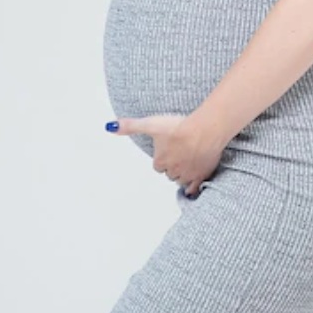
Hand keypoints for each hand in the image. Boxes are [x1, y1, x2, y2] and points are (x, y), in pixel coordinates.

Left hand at [106, 112, 225, 195]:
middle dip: (171, 165)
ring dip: (181, 174)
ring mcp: (187, 174)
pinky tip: (192, 188)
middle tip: (178, 153)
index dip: (162, 158)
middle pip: (169, 172)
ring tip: (186, 163)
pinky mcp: (201, 175)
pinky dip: (192, 188)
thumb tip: (110, 127)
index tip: (167, 150)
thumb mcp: (151, 124)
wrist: (203, 131)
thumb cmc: (178, 127)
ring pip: (180, 179)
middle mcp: (172, 170)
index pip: (157, 165)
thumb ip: (130, 126)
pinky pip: (194, 188)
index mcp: (160, 161)